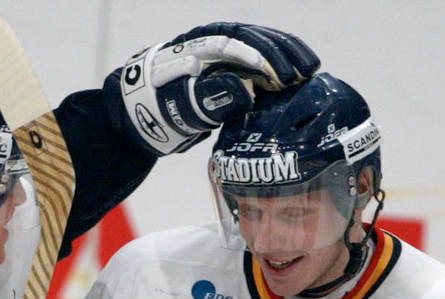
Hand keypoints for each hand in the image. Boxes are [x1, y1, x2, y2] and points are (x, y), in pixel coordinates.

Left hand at [119, 23, 319, 155]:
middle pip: (254, 38)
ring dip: (286, 56)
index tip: (285, 74)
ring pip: (260, 45)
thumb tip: (246, 90)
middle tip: (306, 71)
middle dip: (283, 53)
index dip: (264, 57)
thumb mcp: (176, 109)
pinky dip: (278, 66)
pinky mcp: (225, 69)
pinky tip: (296, 75)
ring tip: (309, 70)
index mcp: (198, 46)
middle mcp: (212, 44)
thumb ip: (208, 99)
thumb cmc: (152, 111)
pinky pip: (257, 60)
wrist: (134, 114)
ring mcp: (219, 55)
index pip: (237, 44)